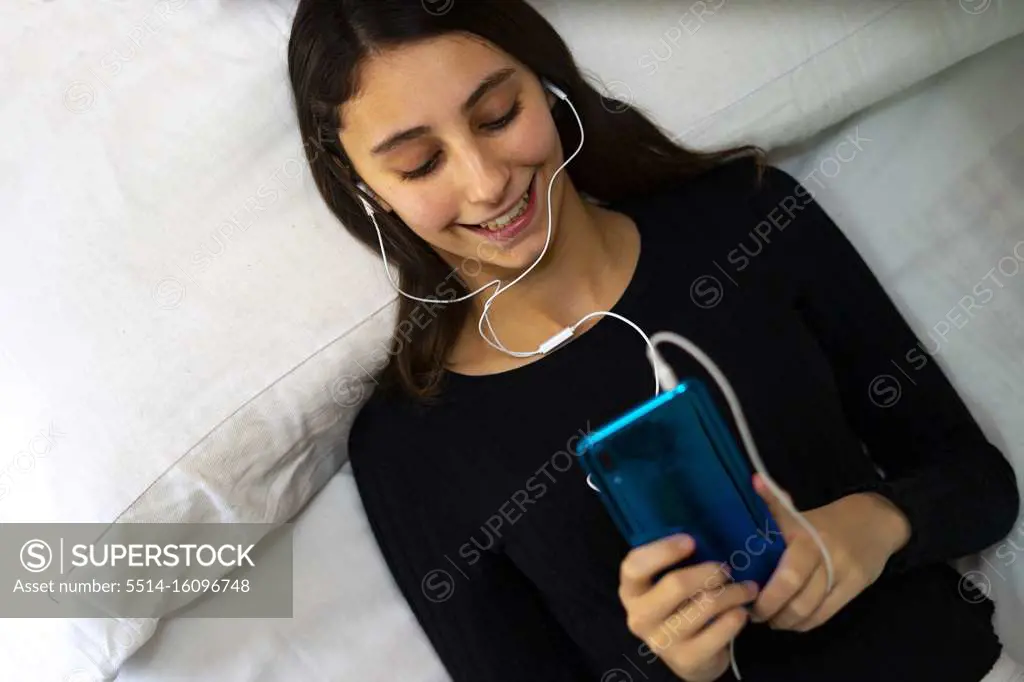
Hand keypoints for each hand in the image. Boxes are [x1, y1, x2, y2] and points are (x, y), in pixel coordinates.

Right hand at [619, 534, 759, 681]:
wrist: (690, 655)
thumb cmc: (680, 605)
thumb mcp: (668, 581)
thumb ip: (677, 560)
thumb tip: (705, 525)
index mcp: (631, 590)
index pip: (635, 566)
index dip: (663, 550)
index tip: (691, 540)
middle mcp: (639, 616)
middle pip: (675, 584)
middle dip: (709, 571)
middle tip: (728, 568)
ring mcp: (661, 641)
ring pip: (704, 606)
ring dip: (732, 593)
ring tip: (748, 588)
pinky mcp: (685, 660)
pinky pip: (718, 632)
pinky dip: (735, 618)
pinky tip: (742, 611)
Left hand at [750, 473, 910, 631]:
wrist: (876, 522)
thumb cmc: (827, 521)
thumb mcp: (800, 513)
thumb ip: (775, 507)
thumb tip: (754, 480)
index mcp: (805, 535)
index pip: (786, 570)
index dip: (766, 592)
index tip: (747, 595)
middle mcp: (824, 555)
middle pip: (795, 593)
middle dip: (769, 608)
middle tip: (754, 613)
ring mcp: (842, 574)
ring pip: (809, 609)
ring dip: (785, 620)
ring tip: (770, 620)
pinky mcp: (855, 588)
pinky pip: (826, 615)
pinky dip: (804, 624)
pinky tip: (791, 622)